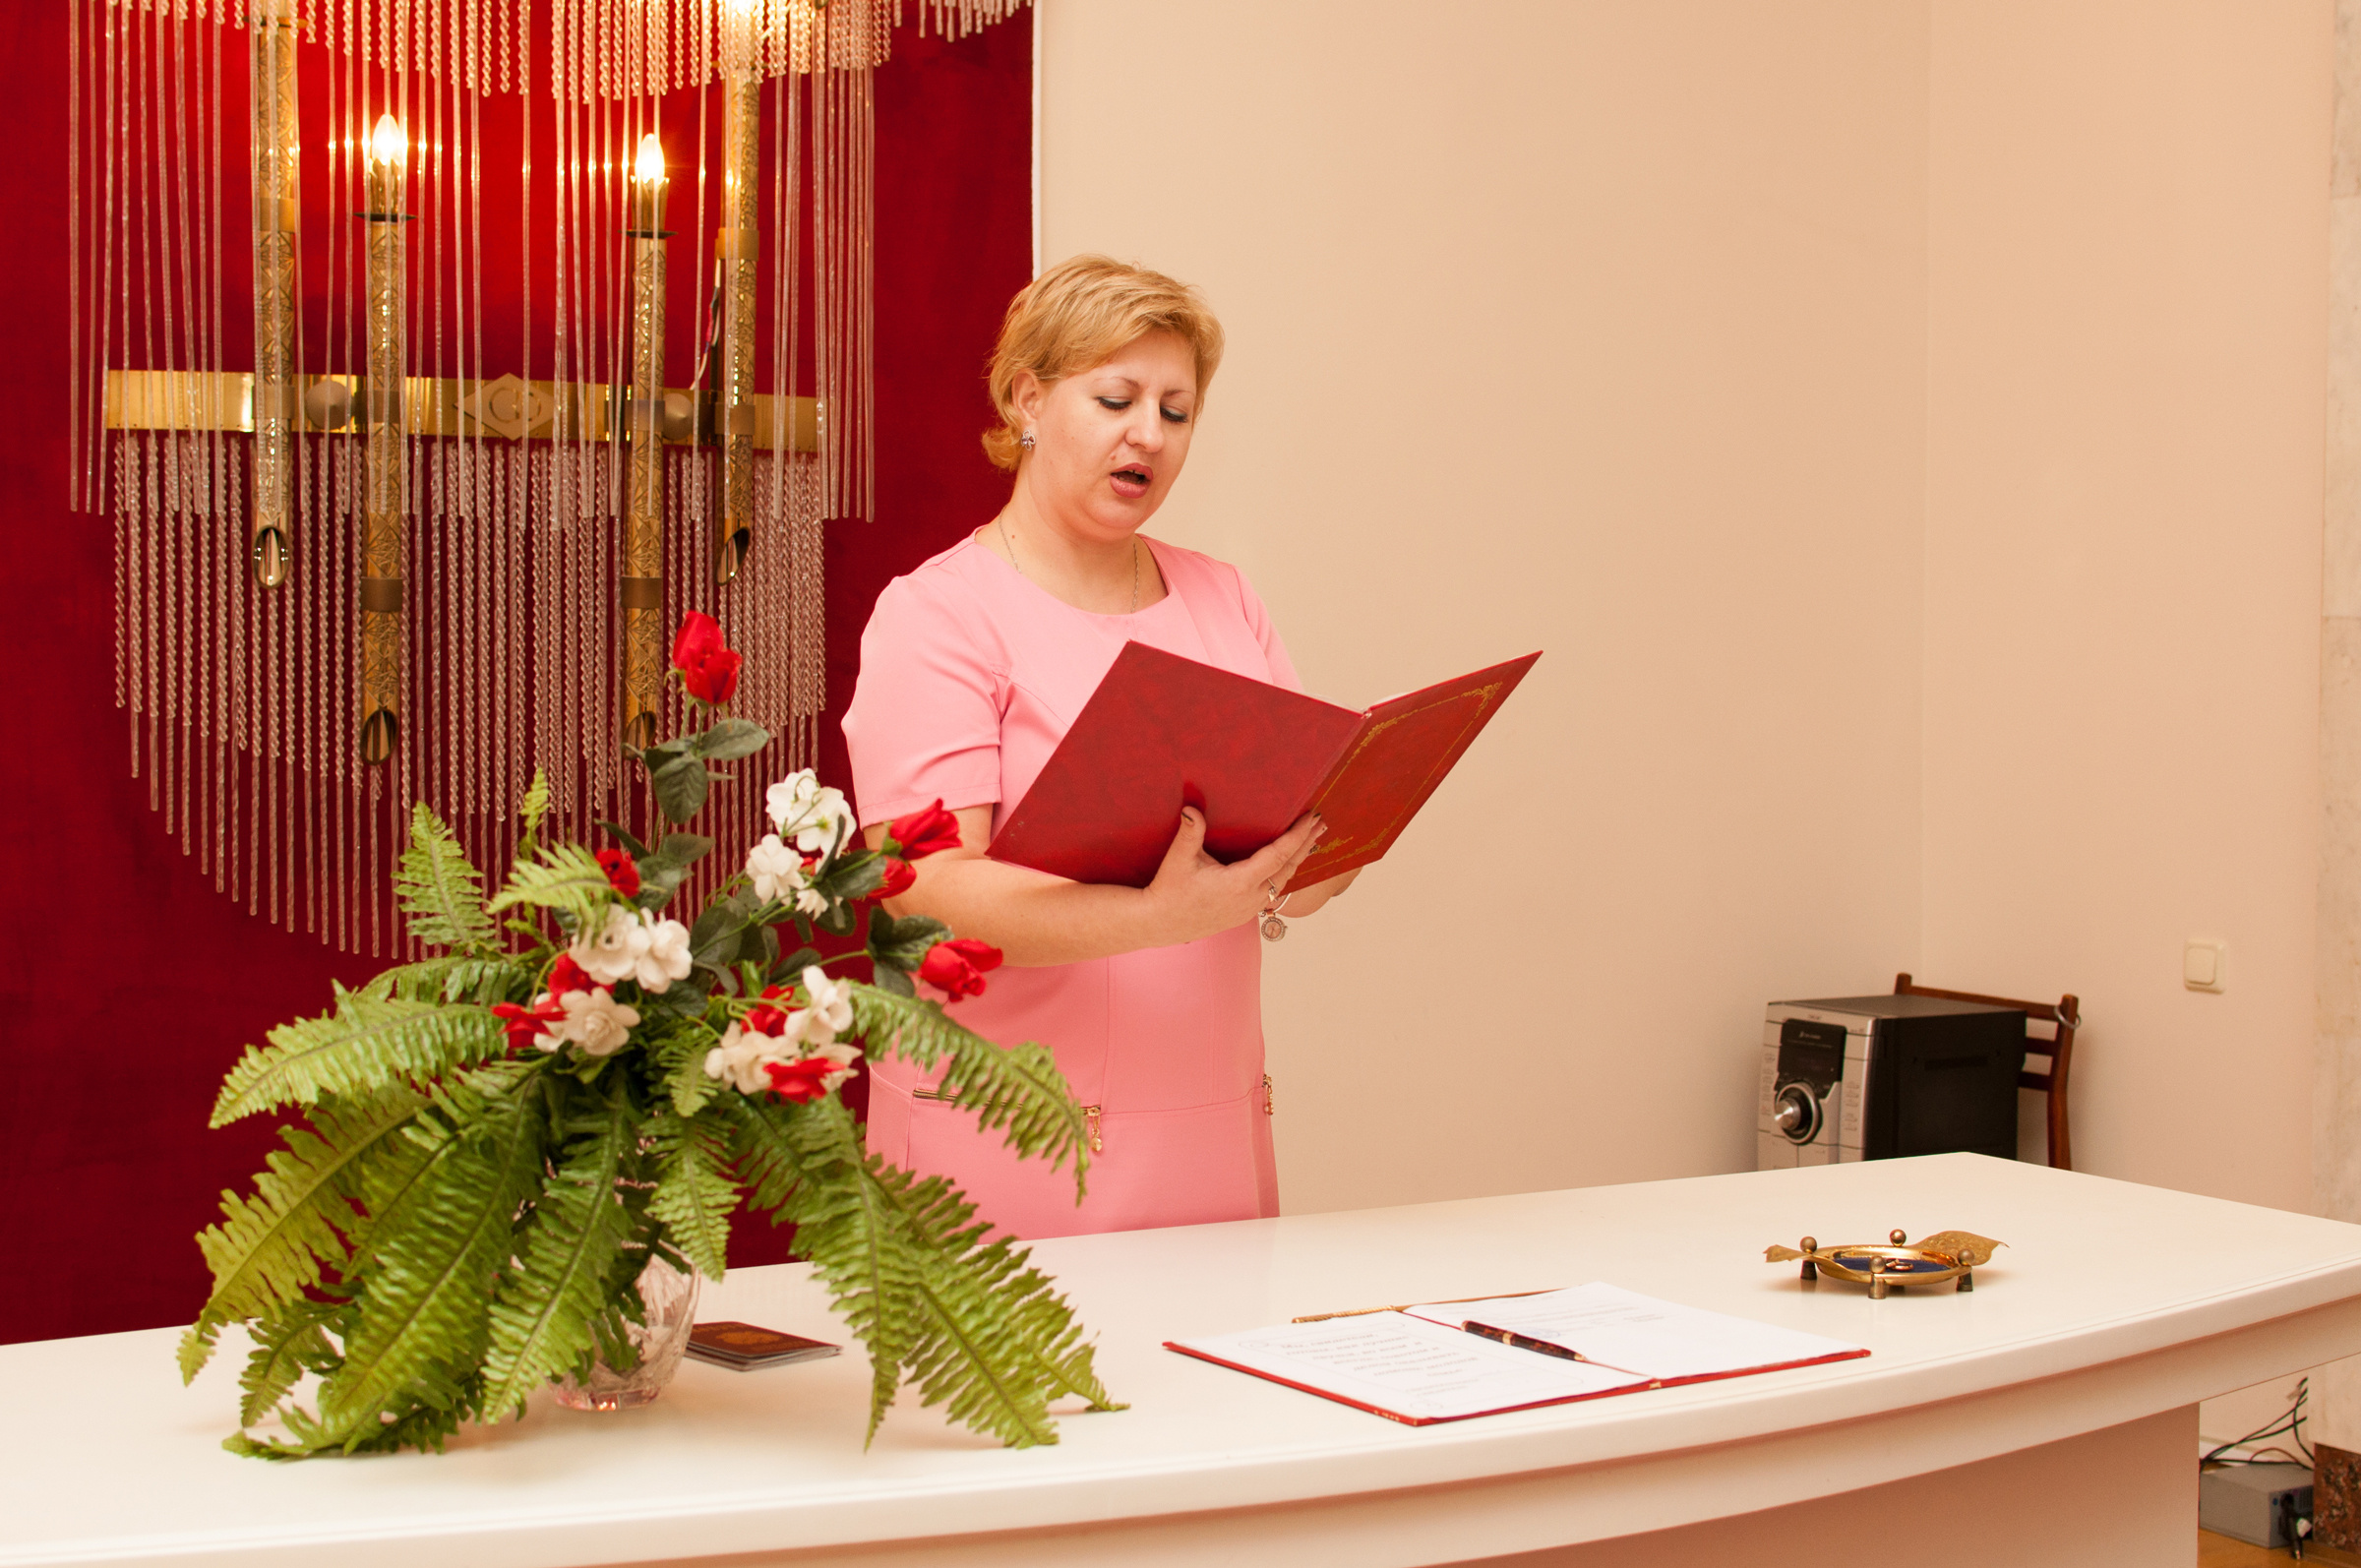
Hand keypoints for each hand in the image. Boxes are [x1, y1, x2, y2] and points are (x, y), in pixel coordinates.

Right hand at [1141, 808, 1323, 945]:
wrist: (1160, 923)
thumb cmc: (1169, 891)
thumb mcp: (1178, 860)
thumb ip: (1189, 833)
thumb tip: (1191, 809)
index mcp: (1240, 883)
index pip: (1278, 855)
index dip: (1297, 836)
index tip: (1311, 818)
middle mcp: (1251, 898)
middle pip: (1288, 868)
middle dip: (1305, 844)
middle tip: (1320, 823)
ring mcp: (1250, 908)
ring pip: (1282, 881)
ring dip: (1297, 859)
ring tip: (1310, 841)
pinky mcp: (1244, 912)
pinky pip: (1273, 890)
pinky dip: (1284, 873)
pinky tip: (1287, 865)